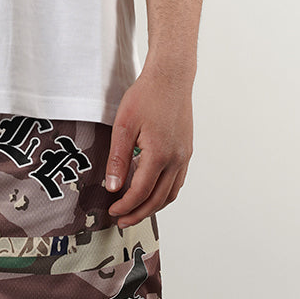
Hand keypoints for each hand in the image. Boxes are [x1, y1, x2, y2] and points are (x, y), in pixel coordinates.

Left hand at [103, 68, 193, 226]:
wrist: (171, 77)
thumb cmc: (146, 96)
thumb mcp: (123, 126)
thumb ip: (118, 159)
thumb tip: (113, 187)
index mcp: (159, 155)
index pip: (141, 192)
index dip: (125, 206)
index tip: (112, 211)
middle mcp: (176, 159)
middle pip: (158, 199)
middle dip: (138, 213)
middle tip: (122, 221)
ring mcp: (184, 156)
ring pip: (170, 193)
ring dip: (153, 206)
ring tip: (135, 210)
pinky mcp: (187, 150)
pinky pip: (177, 181)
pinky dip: (164, 192)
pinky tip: (150, 191)